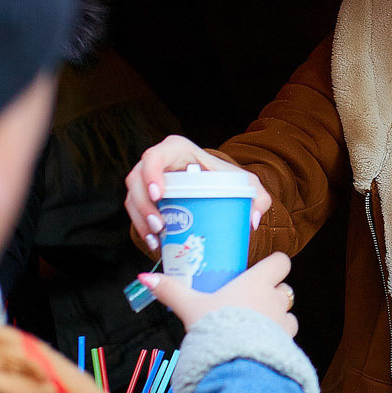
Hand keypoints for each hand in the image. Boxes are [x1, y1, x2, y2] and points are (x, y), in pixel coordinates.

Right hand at [124, 136, 271, 251]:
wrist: (219, 187)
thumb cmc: (228, 180)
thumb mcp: (247, 185)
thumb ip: (258, 198)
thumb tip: (252, 220)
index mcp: (178, 149)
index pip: (155, 156)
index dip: (151, 173)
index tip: (160, 194)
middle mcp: (158, 161)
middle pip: (137, 179)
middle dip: (144, 205)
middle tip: (159, 226)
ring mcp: (148, 179)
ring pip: (132, 197)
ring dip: (140, 219)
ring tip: (156, 238)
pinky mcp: (145, 197)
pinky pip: (134, 211)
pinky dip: (140, 227)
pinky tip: (153, 243)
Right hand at [140, 252, 298, 338]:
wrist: (235, 364)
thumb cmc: (216, 328)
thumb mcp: (190, 307)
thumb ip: (171, 291)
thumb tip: (145, 278)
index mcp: (257, 283)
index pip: (281, 261)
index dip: (274, 264)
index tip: (262, 270)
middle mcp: (275, 300)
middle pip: (285, 288)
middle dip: (273, 293)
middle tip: (253, 301)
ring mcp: (284, 324)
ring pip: (289, 315)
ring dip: (278, 318)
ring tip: (257, 326)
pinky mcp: (286, 345)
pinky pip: (287, 338)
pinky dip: (277, 340)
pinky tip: (259, 346)